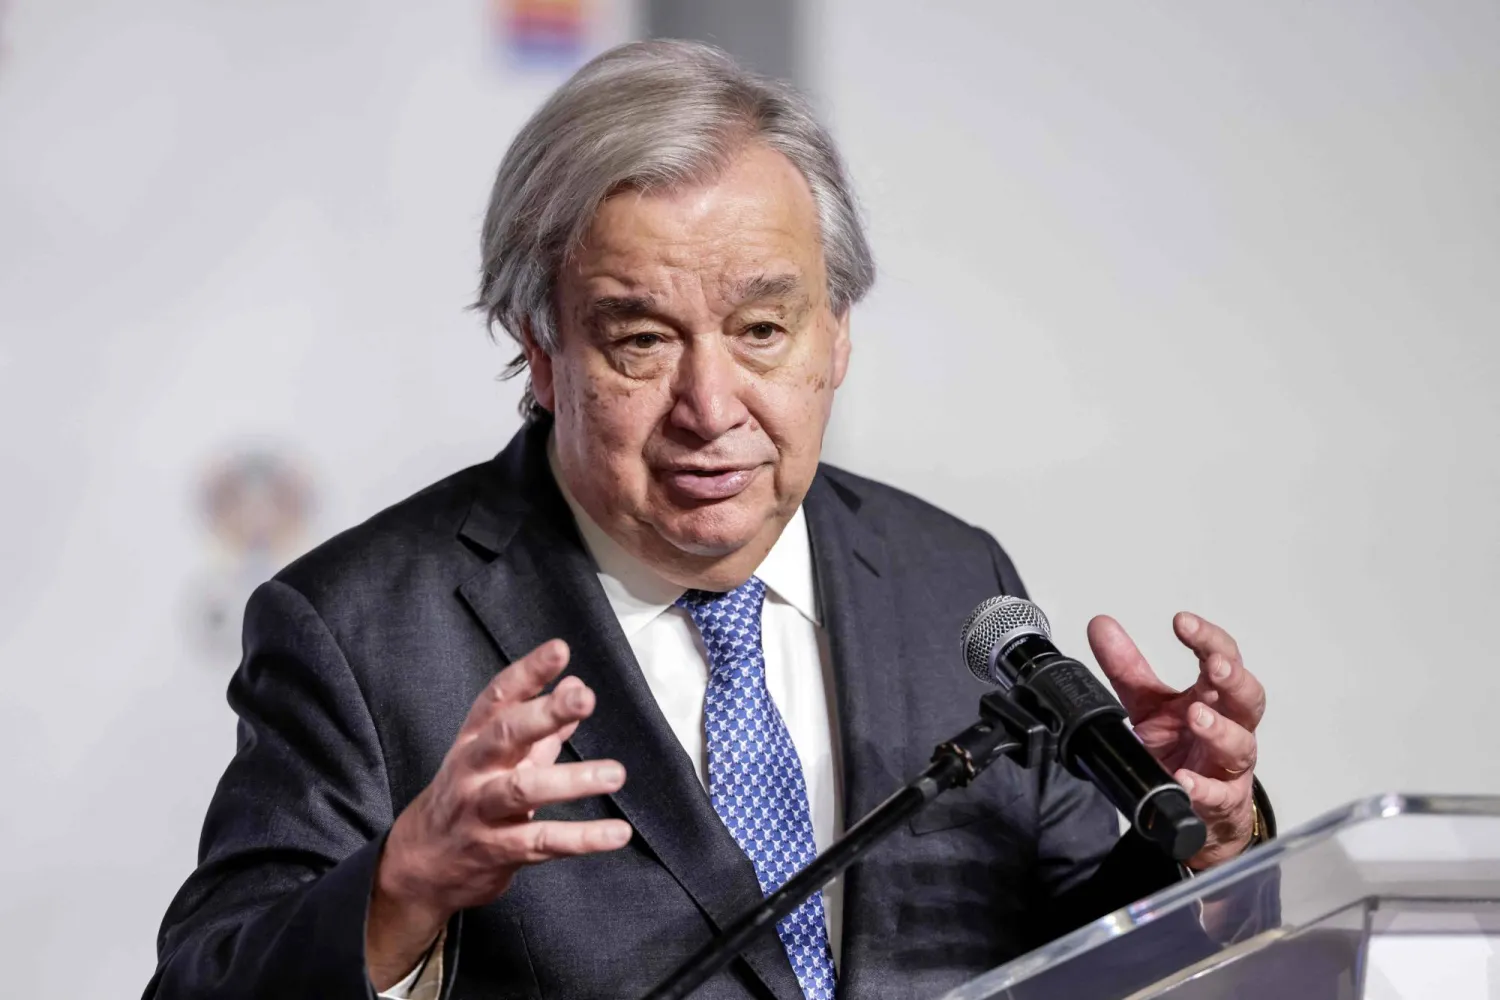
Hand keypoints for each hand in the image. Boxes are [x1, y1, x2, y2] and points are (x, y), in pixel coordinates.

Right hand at [365, 639, 631, 988]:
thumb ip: (542, 726)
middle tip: (584, 698)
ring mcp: (482, 811)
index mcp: (475, 740)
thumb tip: (577, 686)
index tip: (559, 650)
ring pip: (523, 790)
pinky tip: (617, 833)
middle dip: (544, 714)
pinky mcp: (497, 850)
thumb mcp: (500, 757)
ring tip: (615, 773)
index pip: (498, 697)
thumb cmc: (471, 798)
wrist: (422, 865)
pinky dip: (582, 839)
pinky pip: (542, 843)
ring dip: (571, 781)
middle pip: (505, 735)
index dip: (528, 672)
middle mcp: (474, 770)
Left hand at [1087, 612, 1265, 869]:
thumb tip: (1101, 626)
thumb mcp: (1147, 705)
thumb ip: (1125, 668)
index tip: (1182, 622)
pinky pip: (1219, 796)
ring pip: (1240, 745)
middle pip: (1248, 698)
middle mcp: (1230, 727)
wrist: (1194, 807)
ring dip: (1220, 729)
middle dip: (1235, 679)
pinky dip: (1202, 788)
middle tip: (1215, 666)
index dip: (1207, 639)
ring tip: (1197, 716)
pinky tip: (1184, 780)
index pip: (1221, 658)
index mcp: (1212, 697)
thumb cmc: (1180, 749)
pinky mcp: (1222, 801)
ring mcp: (1229, 765)